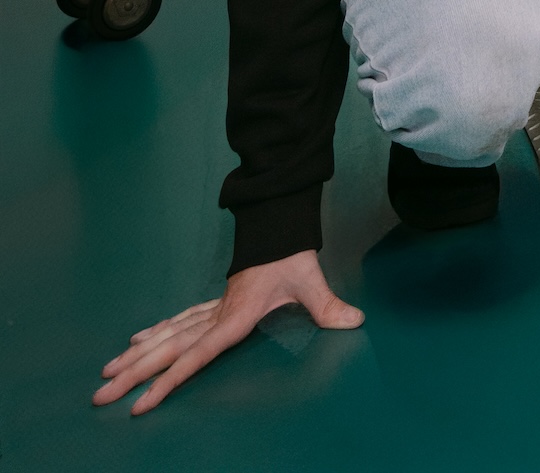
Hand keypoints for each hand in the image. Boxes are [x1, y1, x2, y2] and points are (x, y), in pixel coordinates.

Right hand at [93, 252, 362, 415]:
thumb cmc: (290, 253)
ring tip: (108, 373)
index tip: (140, 402)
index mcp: (233, 317)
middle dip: (134, 374)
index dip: (168, 381)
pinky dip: (158, 333)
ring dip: (137, 355)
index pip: (195, 356)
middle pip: (168, 349)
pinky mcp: (216, 302)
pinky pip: (180, 321)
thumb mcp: (309, 280)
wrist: (278, 222)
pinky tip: (140, 341)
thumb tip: (355, 322)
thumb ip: (328, 306)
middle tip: (99, 395)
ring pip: (167, 335)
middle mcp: (216, 315)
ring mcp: (213, 308)